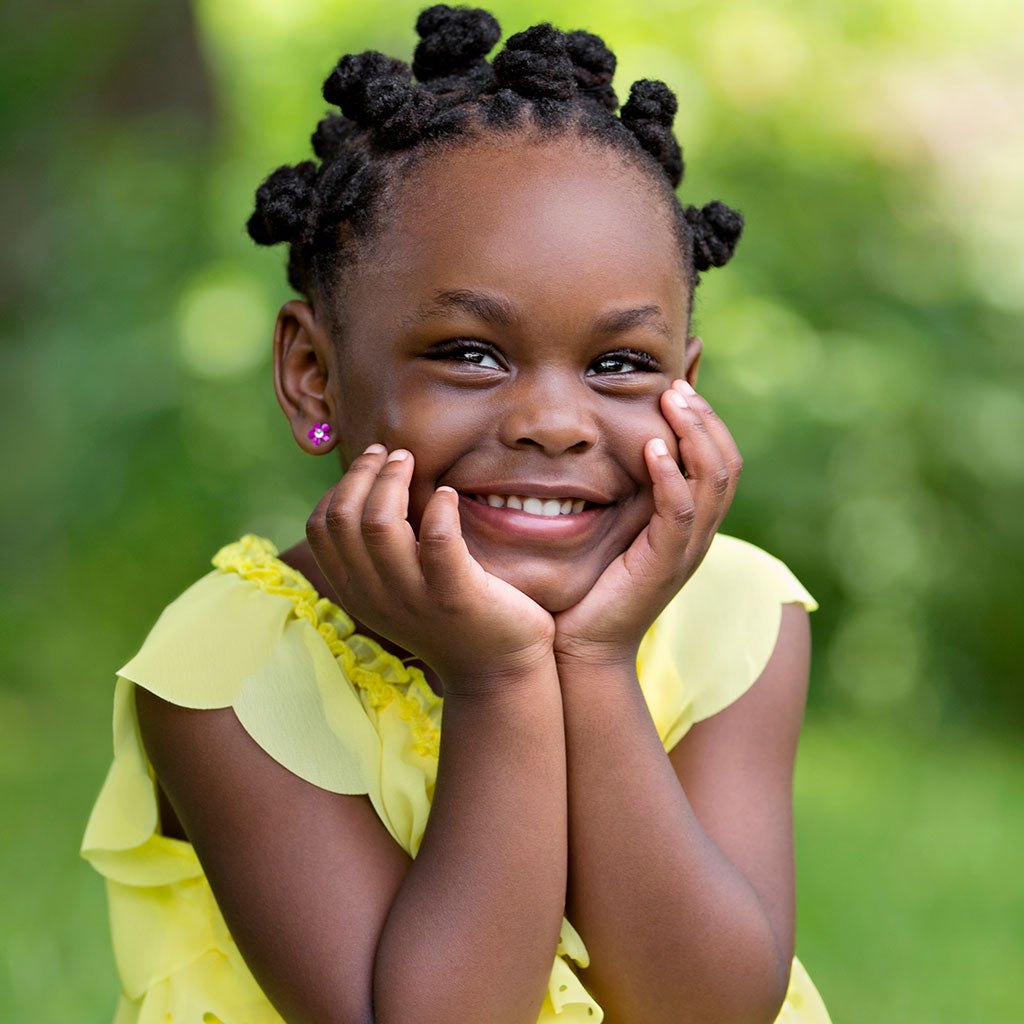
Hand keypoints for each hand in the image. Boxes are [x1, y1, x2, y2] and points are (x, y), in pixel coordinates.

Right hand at [307, 445, 555, 694]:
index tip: (369, 463)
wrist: (497, 672)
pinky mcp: (456, 596)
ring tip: (411, 461)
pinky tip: (449, 495)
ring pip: (379, 523)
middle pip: (343, 518)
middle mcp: (376, 597)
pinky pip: (438, 539)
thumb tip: (369, 489)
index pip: (320, 529)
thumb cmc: (452, 618)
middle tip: (391, 452)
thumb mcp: (400, 590)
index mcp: (357, 592)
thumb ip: (378, 555)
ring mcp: (414, 598)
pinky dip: (440, 506)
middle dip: (363, 473)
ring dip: (393, 479)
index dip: (340, 487)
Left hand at [552, 380, 741, 667]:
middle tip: (678, 386)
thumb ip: (625, 490)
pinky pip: (680, 512)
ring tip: (672, 402)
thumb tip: (613, 446)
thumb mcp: (615, 527)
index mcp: (691, 523)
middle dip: (705, 419)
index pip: (721, 461)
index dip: (706, 421)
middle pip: (727, 464)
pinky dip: (671, 477)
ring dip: (694, 436)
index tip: (678, 387)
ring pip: (713, 482)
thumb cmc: (593, 587)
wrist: (584, 646)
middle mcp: (698, 534)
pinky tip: (654, 449)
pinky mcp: (664, 564)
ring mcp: (686, 550)